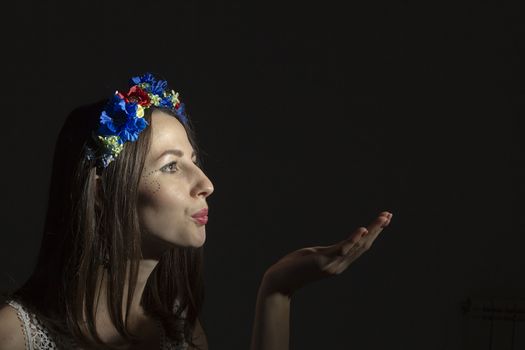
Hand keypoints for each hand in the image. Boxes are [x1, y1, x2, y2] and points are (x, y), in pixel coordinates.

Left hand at [261, 211, 392, 297]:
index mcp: (339, 262)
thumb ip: (325, 254)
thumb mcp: (314, 257)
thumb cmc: (293, 268)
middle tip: (389, 215)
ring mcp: (333, 263)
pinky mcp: (323, 261)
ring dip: (371, 230)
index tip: (384, 219)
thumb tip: (331, 249)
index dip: (373, 233)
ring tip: (382, 218)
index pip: (361, 246)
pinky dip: (353, 239)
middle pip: (364, 245)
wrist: (280, 281)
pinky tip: (362, 229)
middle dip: (377, 229)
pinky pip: (342, 249)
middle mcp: (340, 264)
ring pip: (357, 245)